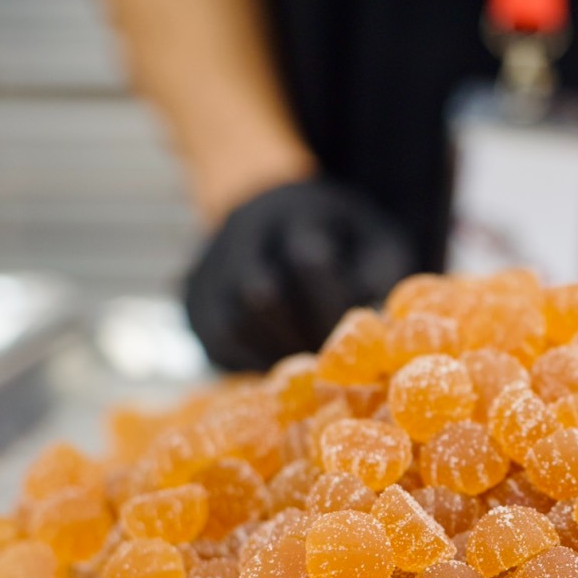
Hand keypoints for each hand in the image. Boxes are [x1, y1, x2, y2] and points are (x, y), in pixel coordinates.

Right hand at [184, 178, 414, 371]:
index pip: (309, 261)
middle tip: (332, 363)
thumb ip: (383, 278)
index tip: (360, 333)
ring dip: (274, 356)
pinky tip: (282, 369)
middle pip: (261, 296)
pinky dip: (249, 365)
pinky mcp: (193, 298)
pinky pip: (214, 343)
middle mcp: (240, 230)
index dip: (335, 305)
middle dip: (303, 336)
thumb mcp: (376, 238)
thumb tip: (383, 329)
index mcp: (293, 209)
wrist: (278, 213)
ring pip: (231, 325)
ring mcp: (209, 264)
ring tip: (310, 368)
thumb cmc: (345, 237)